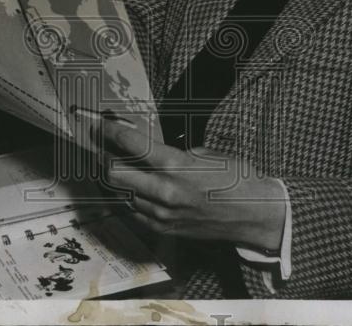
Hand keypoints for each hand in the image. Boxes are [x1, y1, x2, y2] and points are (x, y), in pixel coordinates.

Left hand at [100, 120, 285, 251]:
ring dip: (112, 178)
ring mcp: (162, 214)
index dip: (110, 131)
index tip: (98, 123)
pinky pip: (133, 211)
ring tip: (109, 163)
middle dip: (103, 155)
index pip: (132, 145)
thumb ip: (176, 154)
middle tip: (99, 144)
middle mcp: (165, 192)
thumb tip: (154, 152)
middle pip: (114, 173)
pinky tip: (127, 186)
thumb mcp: (208, 154)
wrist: (253, 215)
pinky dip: (126, 196)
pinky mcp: (163, 228)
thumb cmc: (236, 178)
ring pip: (120, 193)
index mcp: (177, 166)